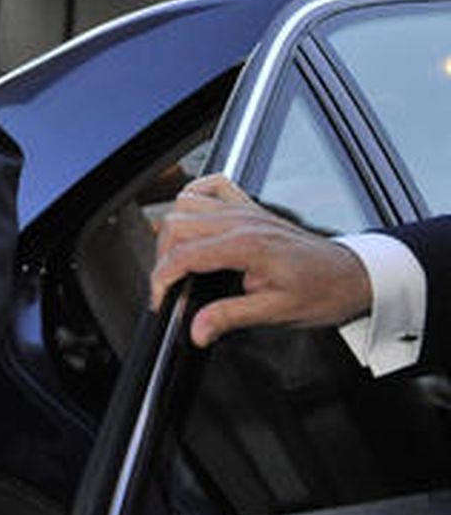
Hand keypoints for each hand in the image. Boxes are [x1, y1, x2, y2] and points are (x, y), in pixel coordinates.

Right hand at [150, 173, 371, 345]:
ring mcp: (244, 209)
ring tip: (177, 257)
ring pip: (185, 203)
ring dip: (173, 230)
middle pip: (176, 225)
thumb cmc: (323, 291)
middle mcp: (241, 221)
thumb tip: (197, 329)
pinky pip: (210, 185)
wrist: (352, 274)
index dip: (162, 279)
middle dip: (163, 257)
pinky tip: (193, 218)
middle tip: (169, 285)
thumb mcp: (276, 312)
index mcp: (246, 246)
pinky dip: (194, 197)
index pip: (184, 255)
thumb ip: (230, 317)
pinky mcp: (249, 207)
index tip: (160, 298)